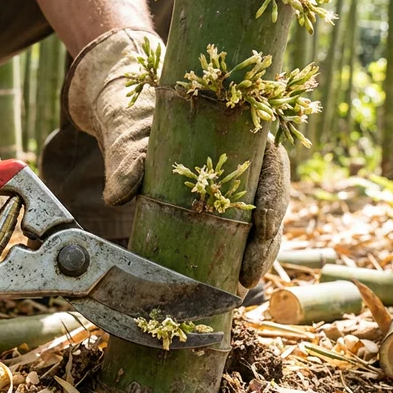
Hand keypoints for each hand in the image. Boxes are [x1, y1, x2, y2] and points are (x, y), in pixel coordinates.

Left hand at [64, 27, 288, 289]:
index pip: (273, 165)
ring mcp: (235, 180)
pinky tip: (234, 282)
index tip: (263, 228)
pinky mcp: (219, 201)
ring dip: (258, 255)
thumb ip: (125, 156)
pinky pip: (240, 230)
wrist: (124, 106)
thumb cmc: (134, 110)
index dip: (274, 198)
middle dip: (267, 243)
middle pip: (274, 202)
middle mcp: (245, 156)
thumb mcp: (128, 126)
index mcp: (238, 129)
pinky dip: (241, 254)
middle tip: (248, 276)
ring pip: (263, 221)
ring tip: (244, 286)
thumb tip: (117, 195)